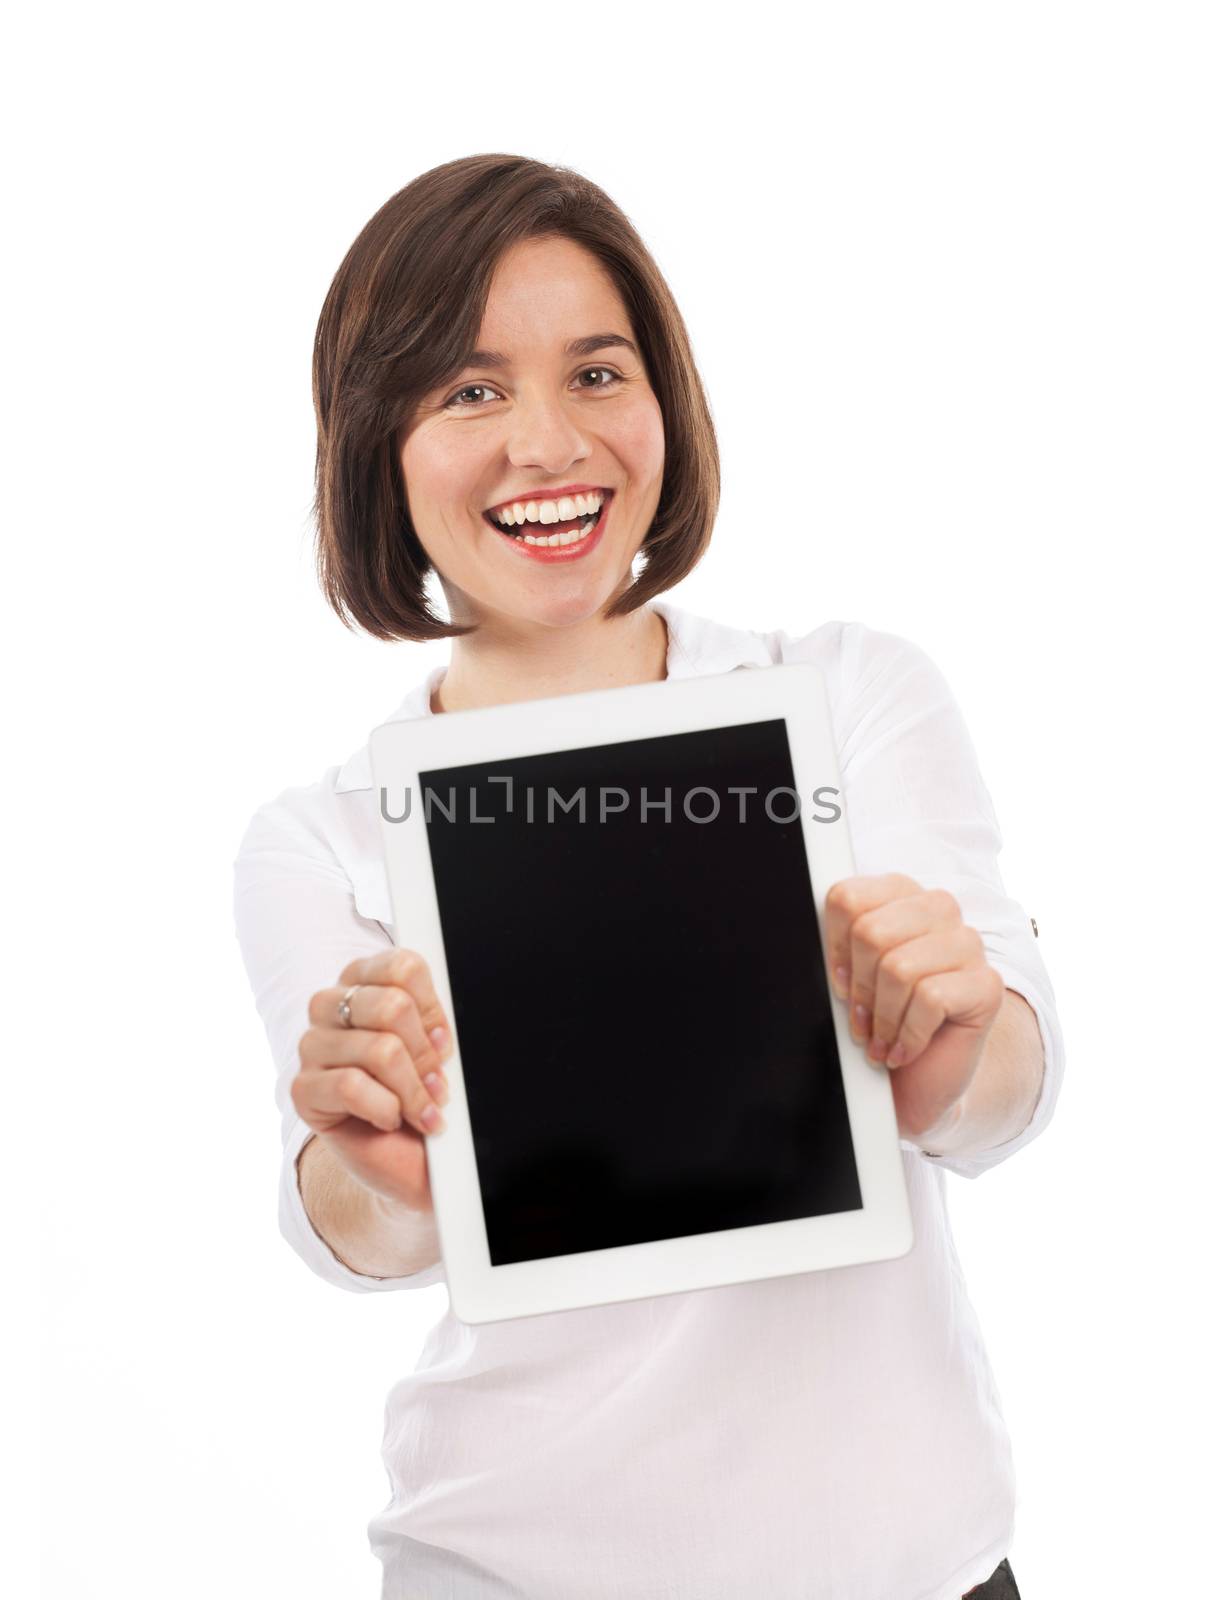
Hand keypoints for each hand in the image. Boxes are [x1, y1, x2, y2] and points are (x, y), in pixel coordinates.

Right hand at [292, 948, 454, 1213]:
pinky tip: (390, 1120)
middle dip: (426, 1055)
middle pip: (393, 1006)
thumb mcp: (437, 1052)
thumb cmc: (421, 1098)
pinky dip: (385, 1109)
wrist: (408, 1161)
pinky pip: (352, 1087)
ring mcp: (311, 1046)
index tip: (445, 1044)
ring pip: (380, 1049)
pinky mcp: (302, 1090)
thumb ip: (435, 1025)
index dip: (434, 1011)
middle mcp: (330, 1005)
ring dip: (413, 1090)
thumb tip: (441, 1029)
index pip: (403, 967)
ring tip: (422, 1110)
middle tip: (438, 1085)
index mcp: (363, 980)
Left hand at [823, 874, 1004, 1144]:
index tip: (838, 984)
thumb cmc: (887, 1022)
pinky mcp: (986, 984)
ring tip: (880, 1041)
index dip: (834, 948)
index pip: (848, 898)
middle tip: (859, 1020)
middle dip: (858, 988)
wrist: (925, 1079)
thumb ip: (838, 952)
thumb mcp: (852, 981)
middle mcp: (938, 909)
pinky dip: (908, 1034)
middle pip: (871, 932)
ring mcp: (968, 944)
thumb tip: (814, 946)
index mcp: (900, 895)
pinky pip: (930, 999)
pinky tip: (904, 1050)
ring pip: (899, 968)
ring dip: (882, 1018)